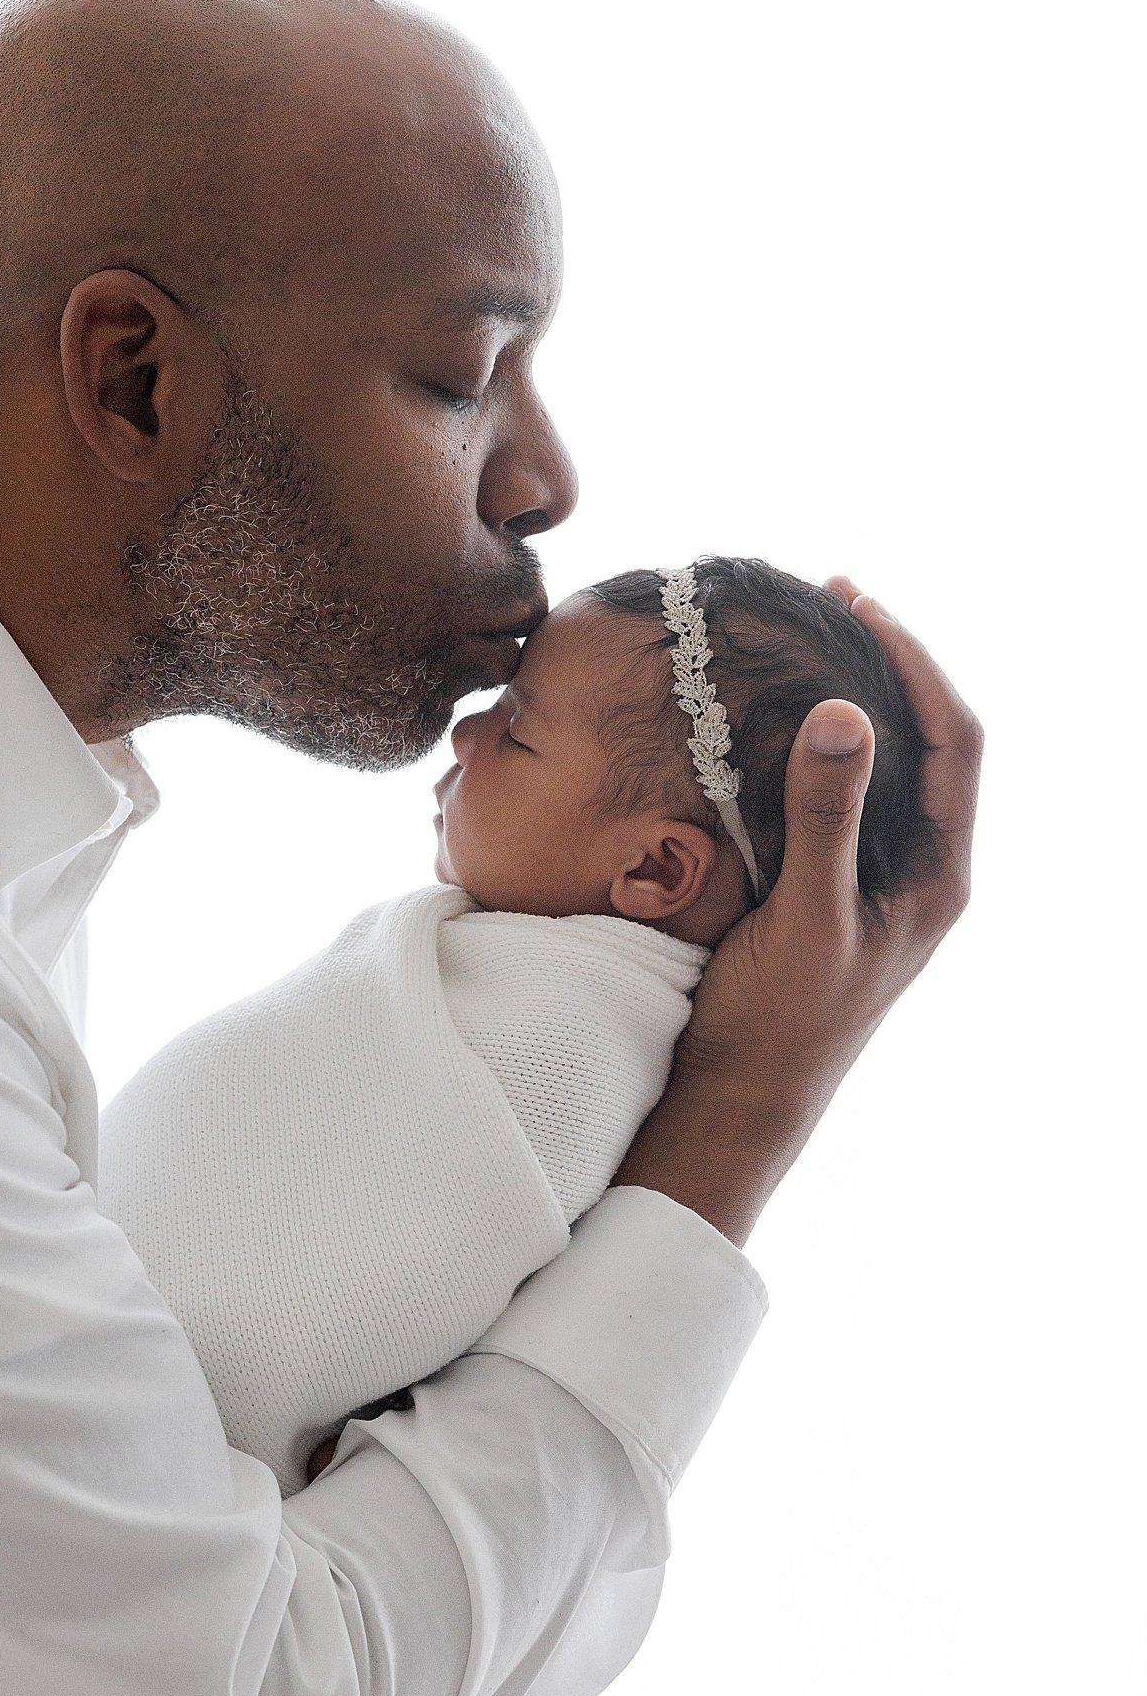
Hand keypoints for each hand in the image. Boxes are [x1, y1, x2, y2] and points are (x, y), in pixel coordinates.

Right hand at [613, 581, 979, 1245]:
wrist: (740, 1097)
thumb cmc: (778, 1022)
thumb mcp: (806, 916)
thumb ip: (827, 816)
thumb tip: (848, 709)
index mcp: (940, 874)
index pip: (955, 739)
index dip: (917, 663)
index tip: (863, 608)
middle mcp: (923, 870)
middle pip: (930, 739)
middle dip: (889, 662)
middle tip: (836, 598)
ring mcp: (881, 878)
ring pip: (889, 764)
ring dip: (858, 696)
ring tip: (812, 636)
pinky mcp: (837, 886)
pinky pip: (847, 794)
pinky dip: (823, 742)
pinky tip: (777, 716)